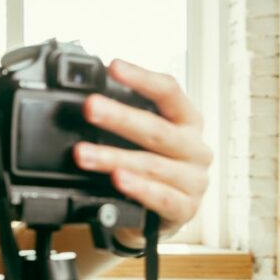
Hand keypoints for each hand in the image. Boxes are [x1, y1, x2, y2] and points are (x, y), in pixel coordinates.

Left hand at [74, 59, 211, 240]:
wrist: (163, 213)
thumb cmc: (153, 166)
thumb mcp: (144, 138)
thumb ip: (126, 119)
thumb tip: (90, 99)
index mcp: (187, 121)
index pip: (169, 92)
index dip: (142, 78)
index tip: (113, 66)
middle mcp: (195, 148)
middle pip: (157, 129)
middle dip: (120, 117)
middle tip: (90, 107)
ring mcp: (194, 180)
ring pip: (152, 165)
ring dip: (114, 158)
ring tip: (84, 153)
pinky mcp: (186, 209)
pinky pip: (161, 198)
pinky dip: (138, 188)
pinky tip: (117, 180)